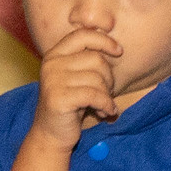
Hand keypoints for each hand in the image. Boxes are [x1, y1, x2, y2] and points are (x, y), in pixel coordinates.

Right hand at [30, 29, 121, 150]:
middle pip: (96, 59)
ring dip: (107, 95)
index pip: (83, 35)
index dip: (104, 40)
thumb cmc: (71, 105)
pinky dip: (106, 105)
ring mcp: (53, 81)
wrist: (51, 135)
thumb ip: (87, 60)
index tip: (119, 51)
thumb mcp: (76, 77)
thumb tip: (115, 46)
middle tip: (107, 92)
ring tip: (104, 106)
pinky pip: (95, 95)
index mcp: (55, 54)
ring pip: (98, 79)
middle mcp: (51, 64)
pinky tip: (106, 113)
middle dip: (109, 78)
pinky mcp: (59, 98)